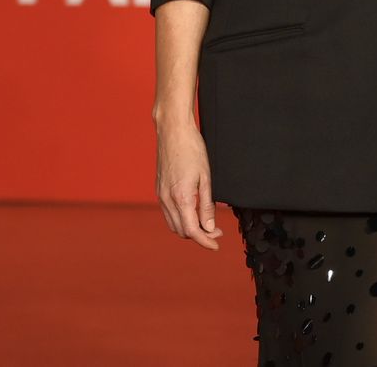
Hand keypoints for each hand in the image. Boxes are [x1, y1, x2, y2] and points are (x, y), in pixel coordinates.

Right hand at [155, 115, 222, 248]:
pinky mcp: (159, 190)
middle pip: (181, 231)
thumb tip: (209, 227)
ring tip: (207, 223)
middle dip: (200, 235)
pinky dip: (181, 219)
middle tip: (217, 231)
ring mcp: (160, 195)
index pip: (192, 230)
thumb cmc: (192, 149)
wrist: (173, 131)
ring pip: (174, 224)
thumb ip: (207, 204)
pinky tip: (193, 212)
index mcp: (180, 197)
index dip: (205, 241)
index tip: (216, 245)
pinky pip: (169, 213)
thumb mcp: (206, 177)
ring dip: (189, 229)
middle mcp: (166, 199)